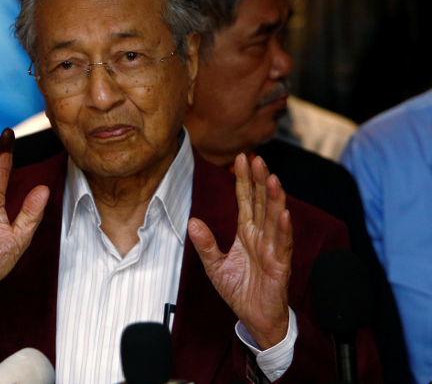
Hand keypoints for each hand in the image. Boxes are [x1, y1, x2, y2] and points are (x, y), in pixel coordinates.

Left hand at [187, 154, 292, 348]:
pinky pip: (283, 244)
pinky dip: (284, 229)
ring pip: (275, 218)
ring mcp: (273, 249)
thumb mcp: (214, 266)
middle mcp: (261, 236)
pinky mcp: (280, 265)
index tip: (241, 158)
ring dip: (274, 198)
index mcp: (247, 233)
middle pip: (261, 203)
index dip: (243, 180)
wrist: (255, 318)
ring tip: (271, 178)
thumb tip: (192, 222)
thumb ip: (205, 244)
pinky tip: (284, 213)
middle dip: (259, 181)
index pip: (246, 200)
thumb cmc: (240, 290)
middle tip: (256, 158)